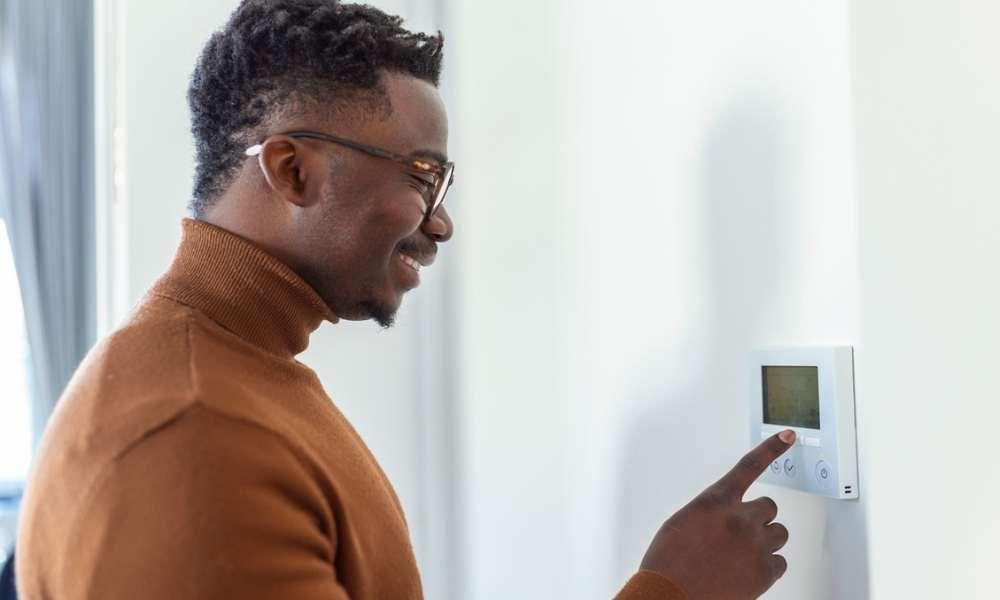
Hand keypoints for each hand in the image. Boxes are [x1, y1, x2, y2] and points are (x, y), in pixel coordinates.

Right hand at [639, 430, 795, 598]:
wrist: (671, 596)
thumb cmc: (669, 563)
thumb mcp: (682, 524)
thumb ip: (711, 514)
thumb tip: (727, 519)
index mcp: (715, 501)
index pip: (749, 466)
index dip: (771, 448)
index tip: (788, 436)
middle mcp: (739, 518)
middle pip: (769, 507)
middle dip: (758, 518)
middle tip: (741, 535)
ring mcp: (755, 545)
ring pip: (779, 533)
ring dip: (765, 541)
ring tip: (742, 556)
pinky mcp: (765, 571)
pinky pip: (780, 562)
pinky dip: (768, 568)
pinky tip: (747, 573)